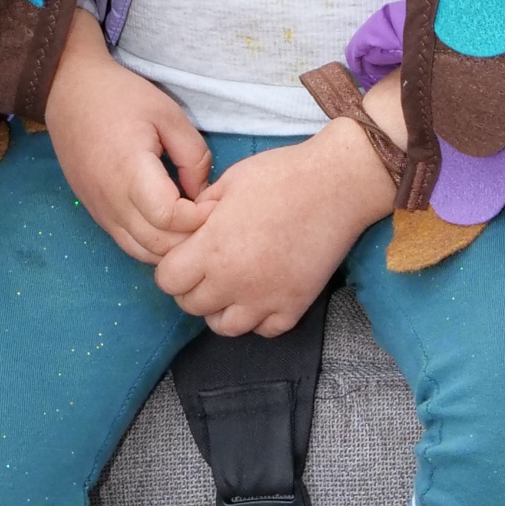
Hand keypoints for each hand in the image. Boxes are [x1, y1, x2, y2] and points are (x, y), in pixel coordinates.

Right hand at [43, 10, 211, 263]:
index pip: (170, 219)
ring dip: (171, 246)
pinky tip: (169, 224)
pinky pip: (127, 244)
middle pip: (157, 245)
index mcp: (130, 172)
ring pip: (141, 253)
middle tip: (209, 214)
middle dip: (190, 237)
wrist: (68, 92)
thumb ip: (193, 155)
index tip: (214, 200)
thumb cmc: (120, 97)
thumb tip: (202, 193)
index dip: (199, 217)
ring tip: (190, 221)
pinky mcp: (96, 213)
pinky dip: (152, 244)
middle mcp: (111, 201)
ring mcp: (100, 211)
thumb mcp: (168, 114)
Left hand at [153, 116, 396, 337]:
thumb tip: (188, 228)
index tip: (185, 254)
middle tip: (208, 266)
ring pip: (224, 327)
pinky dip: (259, 317)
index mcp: (212, 249)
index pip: (167, 281)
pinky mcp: (294, 306)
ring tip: (233, 283)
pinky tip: (263, 293)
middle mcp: (234, 282)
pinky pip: (264, 330)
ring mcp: (265, 299)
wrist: (337, 184)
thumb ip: (200, 212)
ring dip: (221, 308)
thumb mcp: (228, 182)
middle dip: (192, 287)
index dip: (171, 267)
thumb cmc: (280, 175)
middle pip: (191, 305)